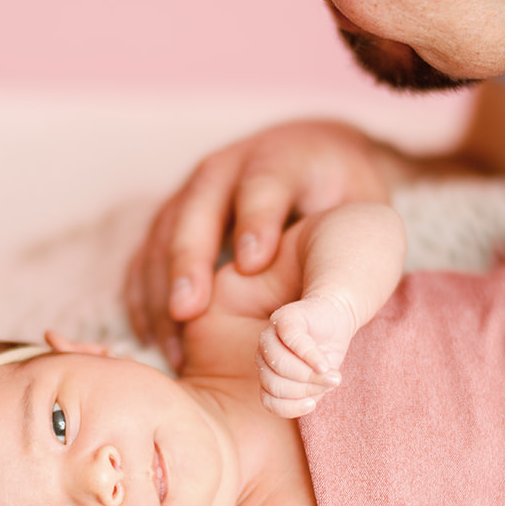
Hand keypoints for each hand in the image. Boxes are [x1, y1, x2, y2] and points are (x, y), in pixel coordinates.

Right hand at [126, 121, 400, 367]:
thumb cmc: (342, 198)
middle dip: (191, 259)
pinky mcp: (170, 216)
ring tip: (174, 346)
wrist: (314, 159)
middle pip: (199, 208)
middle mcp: (228, 168)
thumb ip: (349, 242)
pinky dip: (143, 297)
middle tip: (189, 311)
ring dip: (161, 290)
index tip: (254, 264)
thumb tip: (337, 303)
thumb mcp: (361, 207)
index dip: (257, 220)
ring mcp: (192, 191)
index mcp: (281, 159)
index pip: (264, 183)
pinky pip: (145, 254)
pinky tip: (151, 339)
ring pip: (163, 234)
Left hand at [258, 292, 358, 416]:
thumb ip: (310, 394)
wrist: (335, 317)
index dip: (290, 407)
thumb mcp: (318, 381)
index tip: (312, 404)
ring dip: (308, 375)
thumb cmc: (324, 353)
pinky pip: (293, 341)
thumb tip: (310, 402)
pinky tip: (324, 365)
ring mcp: (270, 334)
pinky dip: (310, 357)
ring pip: (280, 364)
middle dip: (303, 389)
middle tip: (329, 384)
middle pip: (274, 383)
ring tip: (331, 376)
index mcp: (266, 374)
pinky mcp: (286, 318)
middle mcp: (263, 355)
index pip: (268, 400)